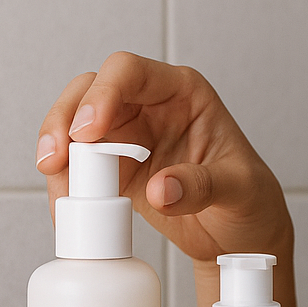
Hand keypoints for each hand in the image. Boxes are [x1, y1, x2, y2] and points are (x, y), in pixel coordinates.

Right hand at [36, 52, 293, 264]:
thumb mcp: (241, 191)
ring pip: (73, 127)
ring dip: (57, 155)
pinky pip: (76, 168)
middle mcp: (149, 106)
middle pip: (89, 92)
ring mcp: (127, 137)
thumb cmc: (251, 200)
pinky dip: (64, 185)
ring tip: (63, 196)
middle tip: (56, 160)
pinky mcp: (114, 170)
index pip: (131, 72)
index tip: (89, 129)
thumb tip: (159, 190)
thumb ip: (203, 185)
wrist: (243, 234)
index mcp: (183, 93)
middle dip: (64, 120)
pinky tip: (67, 209)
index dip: (103, 93)